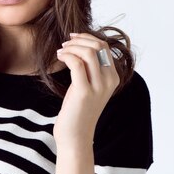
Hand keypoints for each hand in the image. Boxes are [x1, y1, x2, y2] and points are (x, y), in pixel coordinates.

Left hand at [53, 33, 119, 151]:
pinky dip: (67, 56)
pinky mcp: (84, 92)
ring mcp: (98, 87)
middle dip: (79, 40)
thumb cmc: (78, 109)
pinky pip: (77, 64)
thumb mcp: (88, 85)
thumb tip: (80, 44)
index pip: (104, 46)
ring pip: (88, 52)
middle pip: (98, 46)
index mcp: (113, 77)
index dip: (87, 37)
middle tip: (65, 44)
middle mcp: (110, 81)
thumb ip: (90, 67)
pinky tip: (59, 57)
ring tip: (61, 51)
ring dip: (72, 47)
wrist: (75, 135)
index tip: (72, 38)